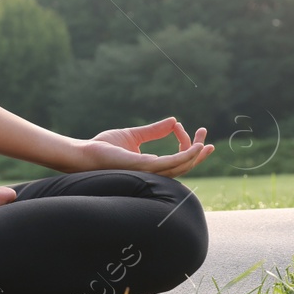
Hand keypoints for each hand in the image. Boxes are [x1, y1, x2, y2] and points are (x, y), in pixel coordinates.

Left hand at [70, 117, 211, 175]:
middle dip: (198, 152)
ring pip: (181, 166)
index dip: (187, 145)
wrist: (86, 153)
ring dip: (195, 154)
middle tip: (206, 137)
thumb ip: (154, 130)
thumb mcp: (134, 135)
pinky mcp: (144, 167)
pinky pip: (170, 163)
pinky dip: (185, 156)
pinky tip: (194, 148)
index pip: (177, 159)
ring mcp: (149, 171)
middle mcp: (153, 172)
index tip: (184, 126)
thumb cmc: (105, 147)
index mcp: (151, 166)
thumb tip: (174, 121)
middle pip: (184, 165)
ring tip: (205, 142)